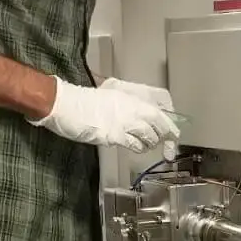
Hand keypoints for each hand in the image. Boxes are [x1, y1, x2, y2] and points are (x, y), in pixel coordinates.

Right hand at [30, 79, 178, 152]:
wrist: (67, 105)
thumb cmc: (85, 99)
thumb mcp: (110, 93)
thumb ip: (126, 101)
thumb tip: (137, 111)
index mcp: (130, 96)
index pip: (160, 107)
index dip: (169, 121)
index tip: (173, 130)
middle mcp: (132, 108)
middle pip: (159, 123)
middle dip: (164, 134)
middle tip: (165, 142)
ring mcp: (125, 122)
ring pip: (149, 135)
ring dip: (151, 142)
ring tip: (147, 144)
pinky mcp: (116, 135)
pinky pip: (135, 144)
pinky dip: (139, 147)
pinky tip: (137, 148)